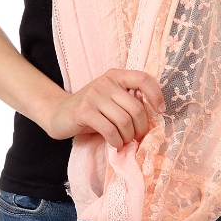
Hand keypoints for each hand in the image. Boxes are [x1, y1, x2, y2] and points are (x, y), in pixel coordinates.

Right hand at [44, 68, 165, 148]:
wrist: (59, 113)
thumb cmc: (91, 108)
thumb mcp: (110, 98)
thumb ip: (127, 100)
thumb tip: (154, 116)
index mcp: (116, 75)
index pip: (143, 78)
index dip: (156, 94)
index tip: (161, 110)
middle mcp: (106, 81)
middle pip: (136, 107)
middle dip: (141, 127)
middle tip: (137, 137)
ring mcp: (94, 95)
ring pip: (124, 121)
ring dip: (128, 137)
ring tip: (124, 141)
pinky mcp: (84, 111)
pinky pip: (109, 130)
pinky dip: (116, 141)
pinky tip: (115, 144)